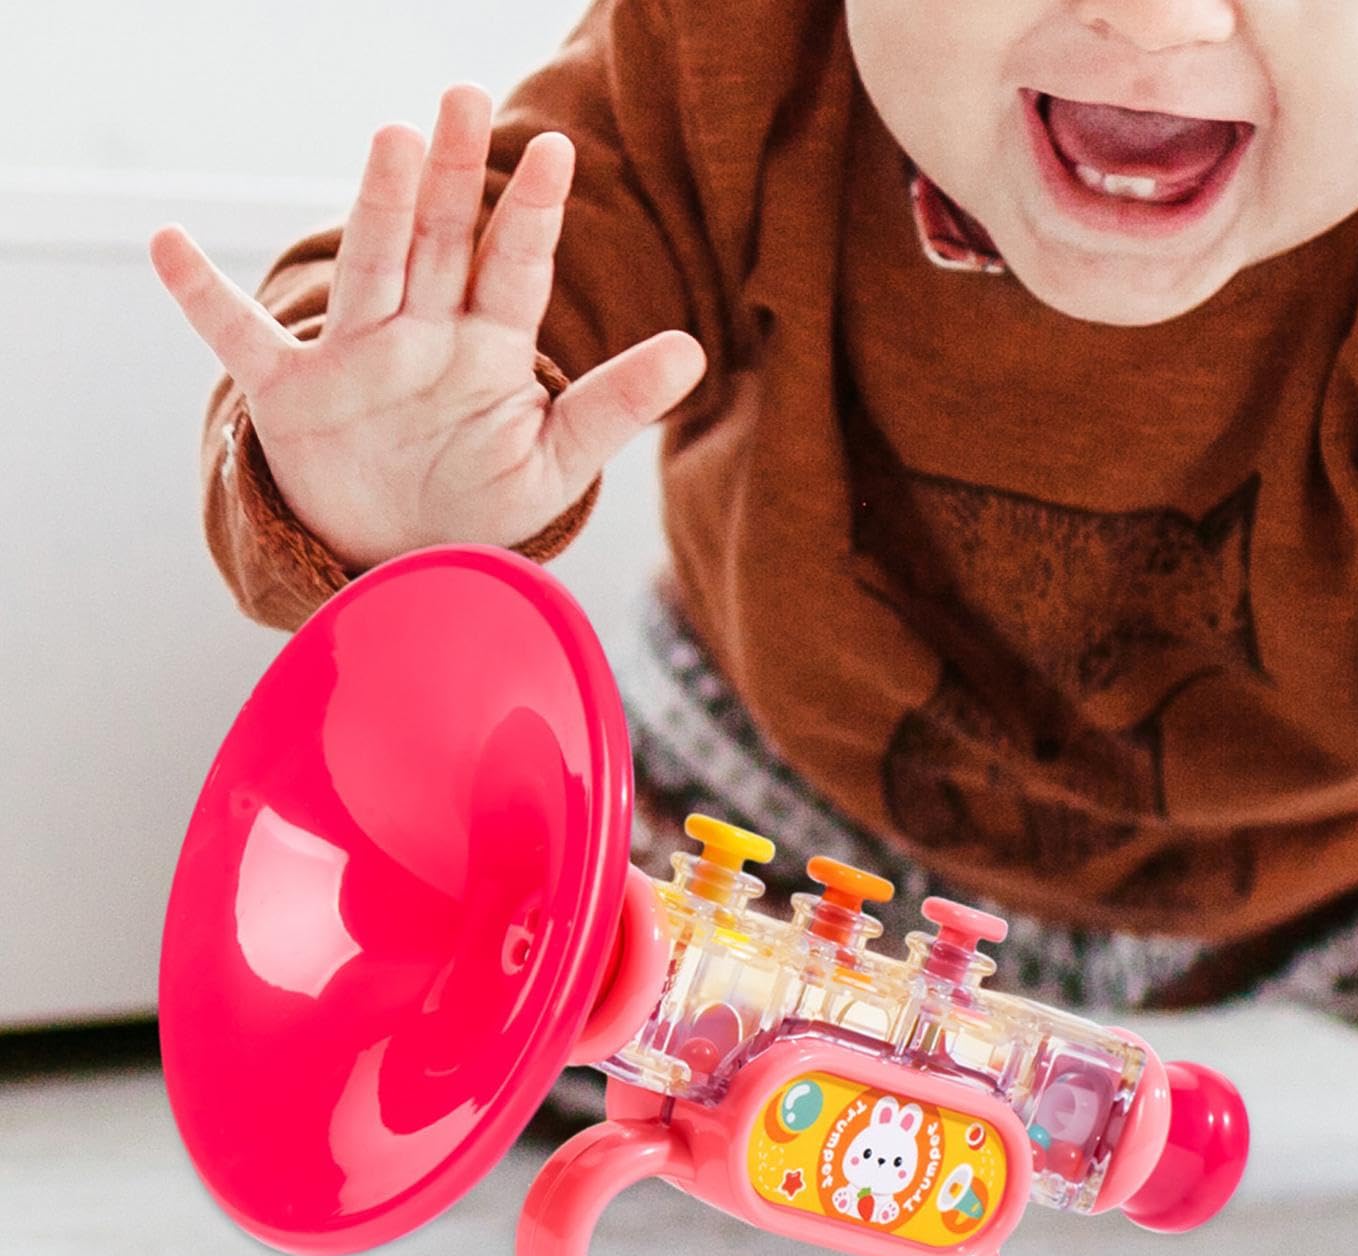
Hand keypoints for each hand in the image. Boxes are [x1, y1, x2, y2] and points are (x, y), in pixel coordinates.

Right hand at [148, 83, 704, 571]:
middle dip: (452, 176)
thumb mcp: (557, 462)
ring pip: (369, 269)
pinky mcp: (296, 396)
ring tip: (390, 140)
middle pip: (439, 242)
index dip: (531, 215)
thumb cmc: (482, 504)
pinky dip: (204, 298)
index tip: (555, 153)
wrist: (407, 557)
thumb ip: (614, 405)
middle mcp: (424, 336)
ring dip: (374, 208)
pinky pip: (244, 340)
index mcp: (490, 349)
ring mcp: (358, 359)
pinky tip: (166, 243)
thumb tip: (693, 351)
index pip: (514, 270)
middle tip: (463, 98)